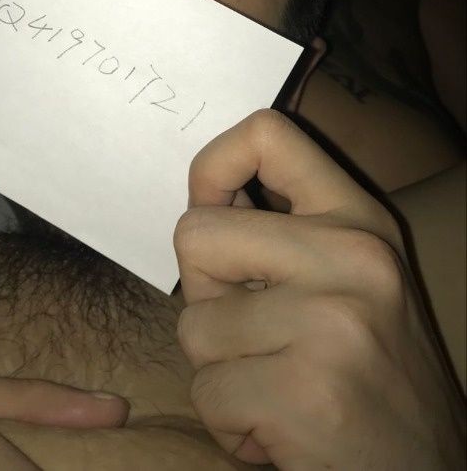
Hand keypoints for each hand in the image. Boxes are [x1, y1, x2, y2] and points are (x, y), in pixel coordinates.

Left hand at [174, 109, 465, 469]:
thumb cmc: (369, 371)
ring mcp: (332, 323)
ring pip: (194, 326)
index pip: (265, 133)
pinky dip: (228, 422)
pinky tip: (279, 429)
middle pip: (195, 234)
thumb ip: (282, 232)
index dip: (212, 165)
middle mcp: (353, 257)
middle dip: (203, 293)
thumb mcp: (348, 277)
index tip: (213, 211)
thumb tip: (202, 194)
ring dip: (218, 370)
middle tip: (249, 334)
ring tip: (274, 386)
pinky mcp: (307, 393)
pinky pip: (207, 394)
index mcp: (358, 219)